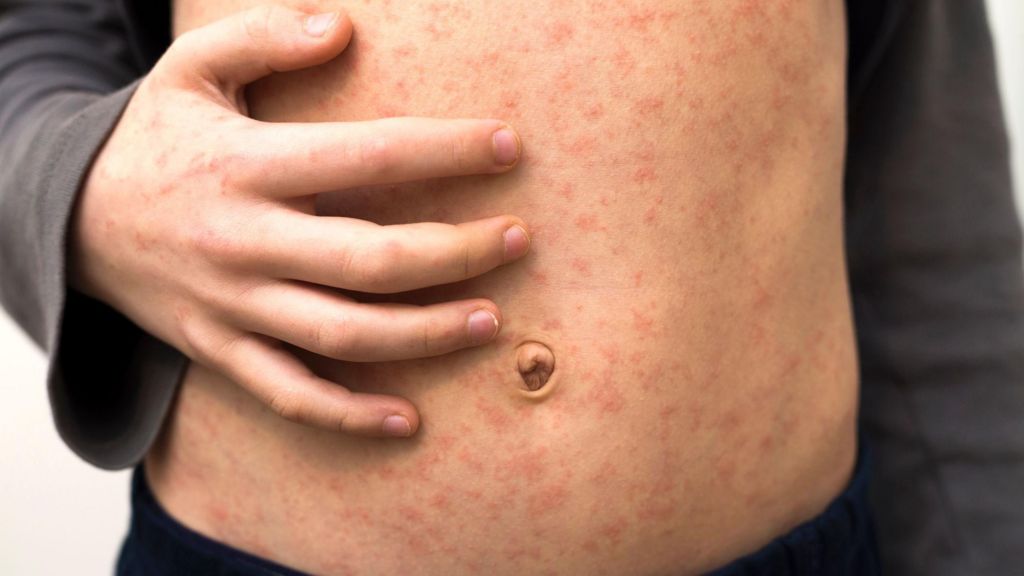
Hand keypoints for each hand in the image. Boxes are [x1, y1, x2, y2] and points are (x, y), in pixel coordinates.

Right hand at [69, 6, 529, 437]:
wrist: (67, 219)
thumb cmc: (151, 140)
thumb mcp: (189, 69)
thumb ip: (262, 36)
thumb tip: (343, 28)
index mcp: (246, 165)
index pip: (368, 156)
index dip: (446, 152)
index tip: (507, 145)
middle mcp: (244, 242)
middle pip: (370, 260)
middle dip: (456, 252)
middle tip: (517, 240)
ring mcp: (232, 305)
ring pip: (343, 334)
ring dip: (425, 334)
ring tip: (492, 320)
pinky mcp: (221, 350)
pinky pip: (291, 394)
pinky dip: (349, 414)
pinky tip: (407, 419)